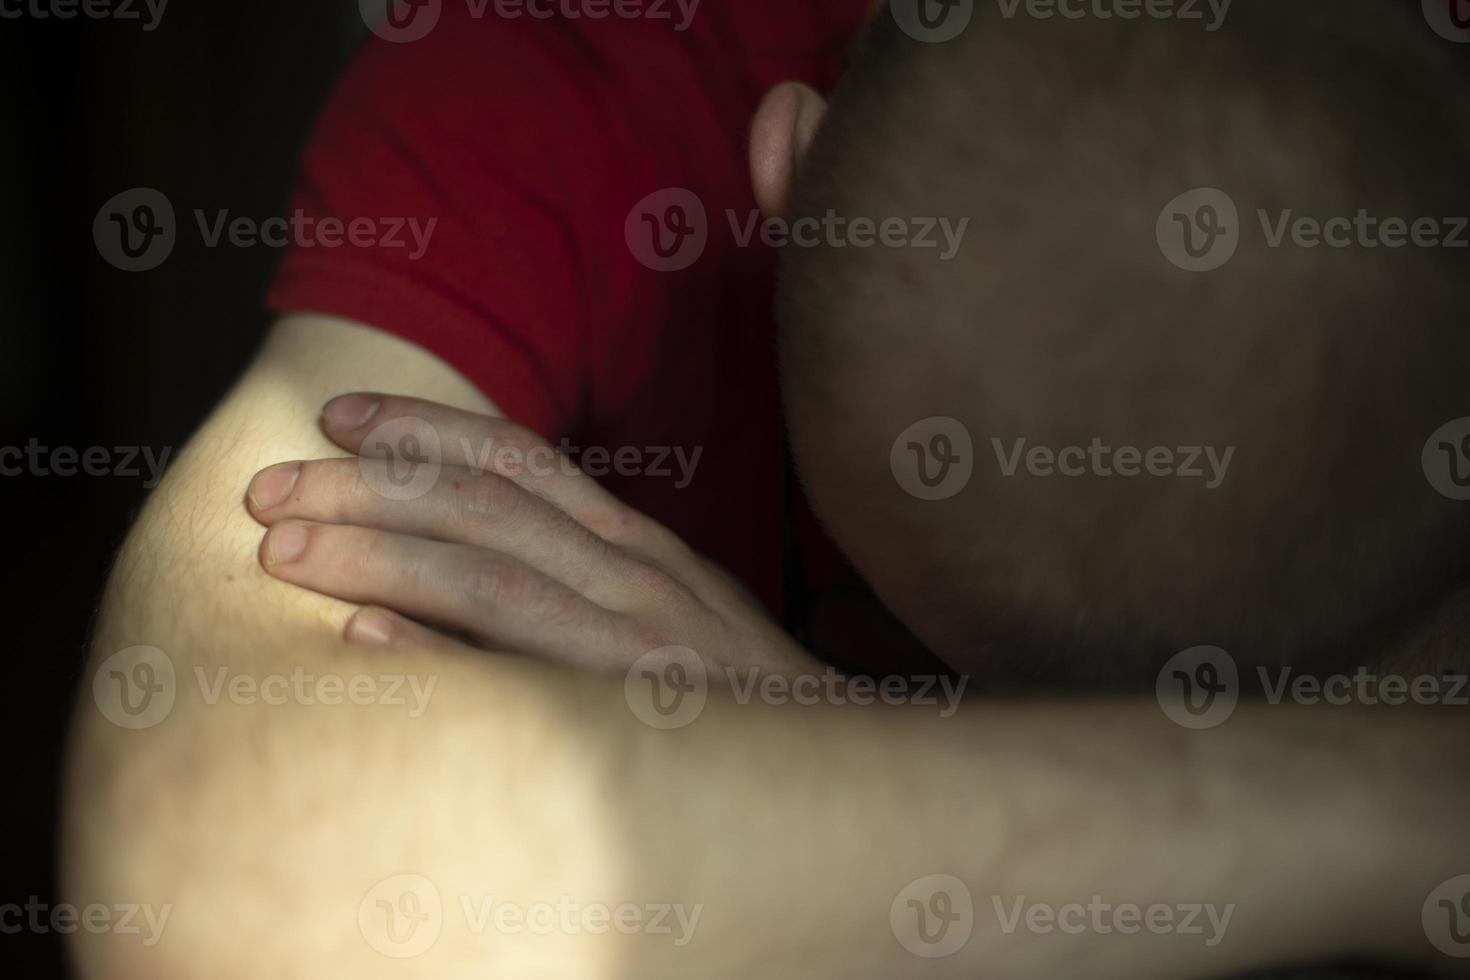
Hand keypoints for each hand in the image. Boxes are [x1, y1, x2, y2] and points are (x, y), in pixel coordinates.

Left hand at [244, 393, 823, 677]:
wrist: (843, 778)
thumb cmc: (735, 699)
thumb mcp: (671, 609)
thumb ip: (586, 574)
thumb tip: (466, 556)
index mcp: (639, 545)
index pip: (521, 460)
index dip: (426, 427)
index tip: (342, 417)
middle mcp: (639, 575)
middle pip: (486, 506)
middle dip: (371, 484)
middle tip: (271, 486)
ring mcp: (645, 643)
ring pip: (494, 574)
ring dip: (382, 552)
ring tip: (286, 549)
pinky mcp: (643, 719)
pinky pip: (526, 681)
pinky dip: (442, 655)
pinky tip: (365, 641)